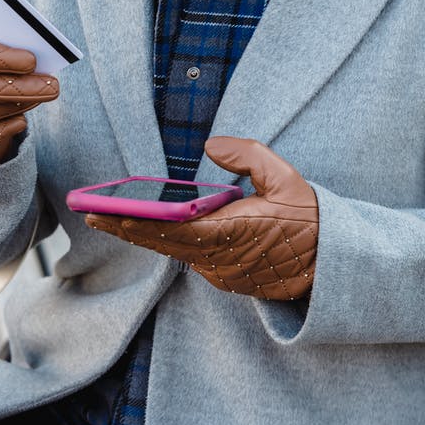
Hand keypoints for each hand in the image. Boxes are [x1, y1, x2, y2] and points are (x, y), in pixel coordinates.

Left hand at [86, 136, 318, 299]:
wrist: (331, 264)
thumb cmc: (308, 218)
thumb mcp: (285, 177)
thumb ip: (248, 156)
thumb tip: (213, 145)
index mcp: (235, 232)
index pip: (179, 230)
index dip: (146, 224)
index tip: (117, 214)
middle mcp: (223, 259)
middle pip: (166, 245)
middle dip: (128, 229)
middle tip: (94, 215)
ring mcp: (223, 274)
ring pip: (175, 254)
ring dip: (144, 238)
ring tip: (110, 220)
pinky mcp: (226, 280)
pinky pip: (191, 261)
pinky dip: (167, 246)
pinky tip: (146, 232)